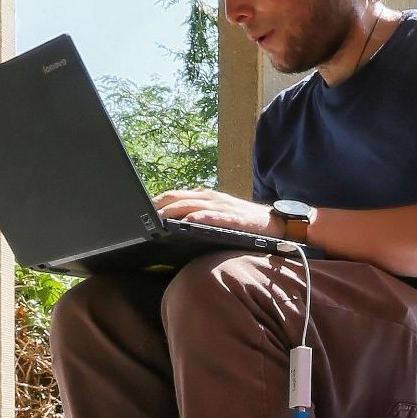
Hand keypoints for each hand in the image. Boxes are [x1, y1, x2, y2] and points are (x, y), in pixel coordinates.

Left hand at [153, 188, 275, 236]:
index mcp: (205, 196)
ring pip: (191, 205)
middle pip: (178, 198)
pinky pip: (213, 216)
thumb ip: (199, 214)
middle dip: (159, 207)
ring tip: (158, 220)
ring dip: (173, 212)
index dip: (157, 202)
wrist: (274, 222)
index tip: (141, 211)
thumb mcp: (218, 213)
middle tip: (143, 218)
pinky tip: (188, 222)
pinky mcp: (233, 217)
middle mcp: (211, 197)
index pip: (175, 195)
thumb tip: (176, 223)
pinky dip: (200, 218)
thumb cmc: (244, 221)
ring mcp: (221, 206)